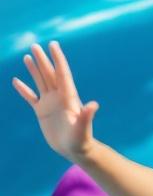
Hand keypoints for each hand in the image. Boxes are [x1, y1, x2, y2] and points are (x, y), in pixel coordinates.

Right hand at [12, 42, 98, 161]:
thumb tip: (94, 105)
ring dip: (34, 70)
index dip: (58, 59)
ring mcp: (50, 103)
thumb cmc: (81, 140)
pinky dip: (23, 90)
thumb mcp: (83, 128)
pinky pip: (31, 97)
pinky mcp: (42, 112)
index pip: (62, 74)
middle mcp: (59, 97)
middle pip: (50, 74)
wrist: (75, 150)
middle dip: (43, 60)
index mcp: (69, 97)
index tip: (53, 45)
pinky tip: (16, 81)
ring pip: (41, 82)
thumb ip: (87, 116)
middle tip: (35, 45)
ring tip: (28, 56)